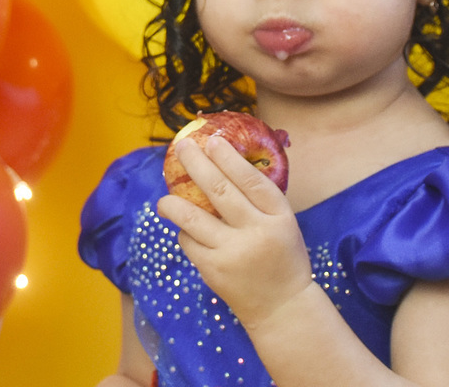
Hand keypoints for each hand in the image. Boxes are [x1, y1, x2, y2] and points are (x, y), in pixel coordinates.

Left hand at [156, 135, 312, 329]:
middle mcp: (257, 231)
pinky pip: (189, 242)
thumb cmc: (282, 256)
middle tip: (183, 147)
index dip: (228, 158)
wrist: (283, 307)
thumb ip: (260, 199)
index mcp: (279, 216)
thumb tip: (223, 162)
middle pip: (219, 189)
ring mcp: (233, 252)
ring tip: (164, 199)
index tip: (212, 141)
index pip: (250, 179)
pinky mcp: (214, 270)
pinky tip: (184, 230)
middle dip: (196, 164)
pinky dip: (184, 232)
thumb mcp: (284, 224)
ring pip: (193, 217)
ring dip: (173, 203)